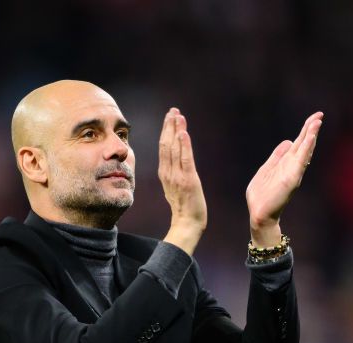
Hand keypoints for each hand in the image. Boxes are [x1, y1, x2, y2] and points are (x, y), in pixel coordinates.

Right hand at [158, 108, 206, 254]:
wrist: (187, 223)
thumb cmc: (184, 207)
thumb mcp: (175, 187)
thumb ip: (174, 173)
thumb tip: (175, 162)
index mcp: (165, 173)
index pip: (164, 148)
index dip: (166, 131)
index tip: (170, 117)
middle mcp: (168, 173)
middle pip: (166, 144)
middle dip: (169, 126)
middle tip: (173, 110)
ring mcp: (177, 176)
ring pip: (174, 149)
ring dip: (176, 130)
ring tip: (178, 115)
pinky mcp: (188, 180)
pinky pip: (185, 160)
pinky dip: (184, 145)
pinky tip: (183, 132)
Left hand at [245, 112, 322, 238]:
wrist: (259, 213)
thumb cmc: (261, 195)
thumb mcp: (266, 169)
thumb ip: (277, 156)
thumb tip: (287, 141)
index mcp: (286, 163)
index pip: (298, 143)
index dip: (305, 130)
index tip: (314, 118)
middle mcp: (292, 166)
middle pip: (304, 143)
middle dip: (311, 129)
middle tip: (319, 115)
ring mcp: (293, 172)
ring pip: (305, 150)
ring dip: (311, 135)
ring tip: (317, 121)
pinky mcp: (292, 178)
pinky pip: (301, 160)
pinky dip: (306, 148)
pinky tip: (310, 137)